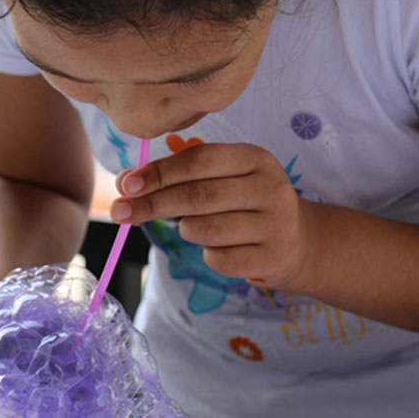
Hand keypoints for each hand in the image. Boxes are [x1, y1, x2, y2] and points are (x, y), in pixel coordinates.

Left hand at [111, 143, 315, 289]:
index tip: (127, 184)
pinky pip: (220, 259)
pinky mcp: (273, 258)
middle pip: (198, 196)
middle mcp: (270, 188)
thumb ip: (175, 176)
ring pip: (205, 230)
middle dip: (153, 204)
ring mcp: (275, 225)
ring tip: (194, 227)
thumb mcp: (221, 179)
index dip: (160, 172)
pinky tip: (221, 247)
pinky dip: (209, 255)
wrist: (298, 241)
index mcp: (256, 158)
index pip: (199, 160)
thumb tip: (125, 183)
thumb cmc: (246, 204)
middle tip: (120, 212)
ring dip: (187, 230)